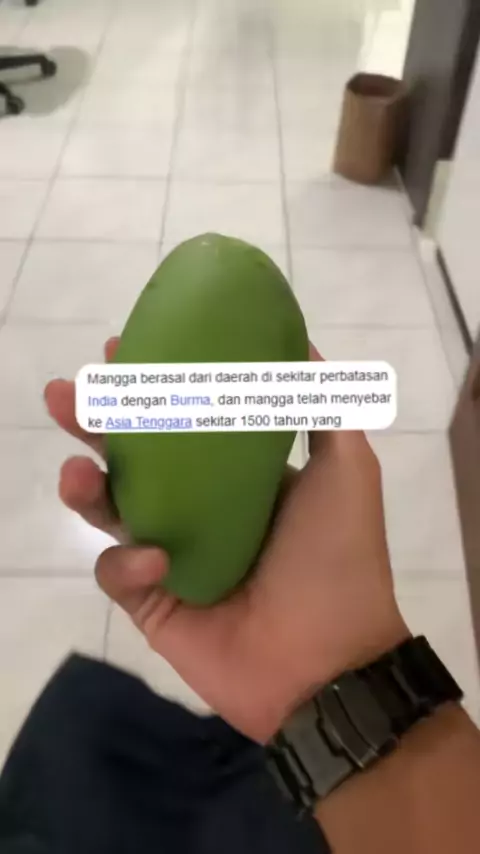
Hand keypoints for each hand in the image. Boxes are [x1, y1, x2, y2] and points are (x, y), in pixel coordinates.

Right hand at [45, 339, 407, 742]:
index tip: (121, 350)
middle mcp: (198, 508)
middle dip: (94, 423)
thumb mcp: (346, 469)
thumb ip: (323, 407)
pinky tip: (156, 560)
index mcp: (235, 477)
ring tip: (75, 471)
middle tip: (67, 396)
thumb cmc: (337, 557)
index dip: (149, 386)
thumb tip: (302, 345)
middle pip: (132, 457)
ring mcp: (171, 555)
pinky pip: (118, 572)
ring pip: (110, 509)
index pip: (182, 421)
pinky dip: (129, 562)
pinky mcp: (151, 602)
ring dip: (84, 485)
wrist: (330, 662)